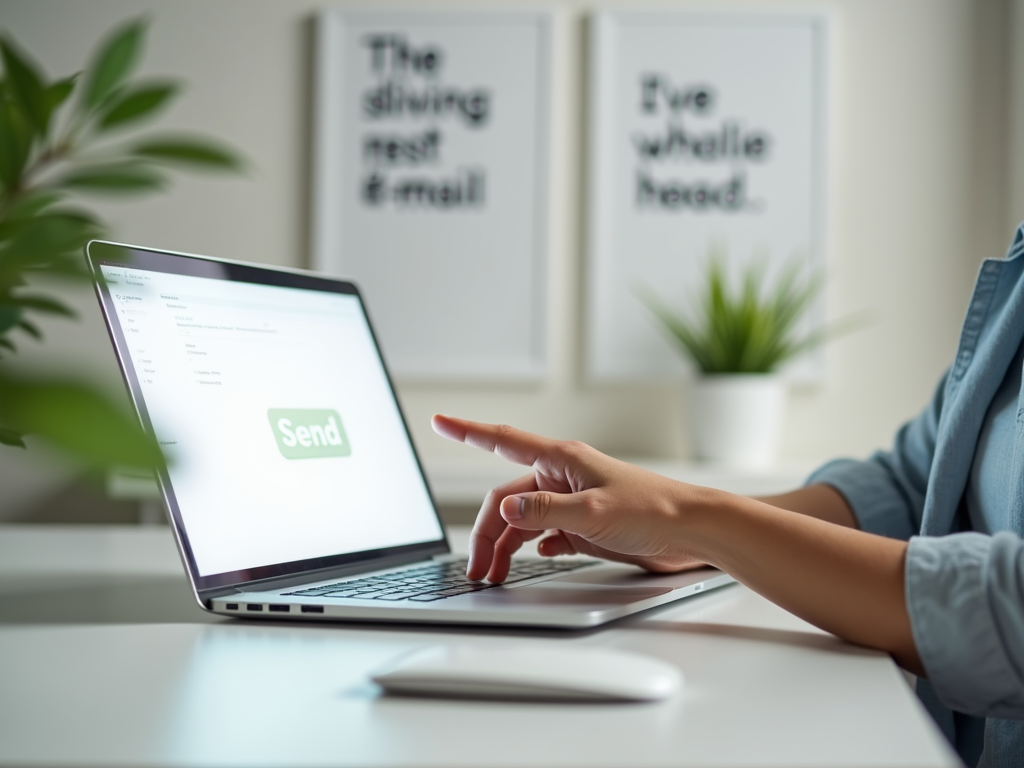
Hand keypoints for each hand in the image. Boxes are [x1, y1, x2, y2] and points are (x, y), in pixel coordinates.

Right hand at [431, 414, 709, 581]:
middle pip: (506, 499)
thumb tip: (504, 510)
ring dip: (506, 547)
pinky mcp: (585, 524)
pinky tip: (536, 559)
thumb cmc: (652, 510)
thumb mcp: (593, 512)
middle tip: (477, 569)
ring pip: (523, 521)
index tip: (439, 420)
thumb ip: (545, 511)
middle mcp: (562, 477)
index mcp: (561, 460)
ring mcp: (572, 501)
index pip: (503, 442)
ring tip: (495, 576)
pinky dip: (535, 547)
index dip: (467, 431)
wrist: (692, 532)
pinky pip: (546, 533)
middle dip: (486, 532)